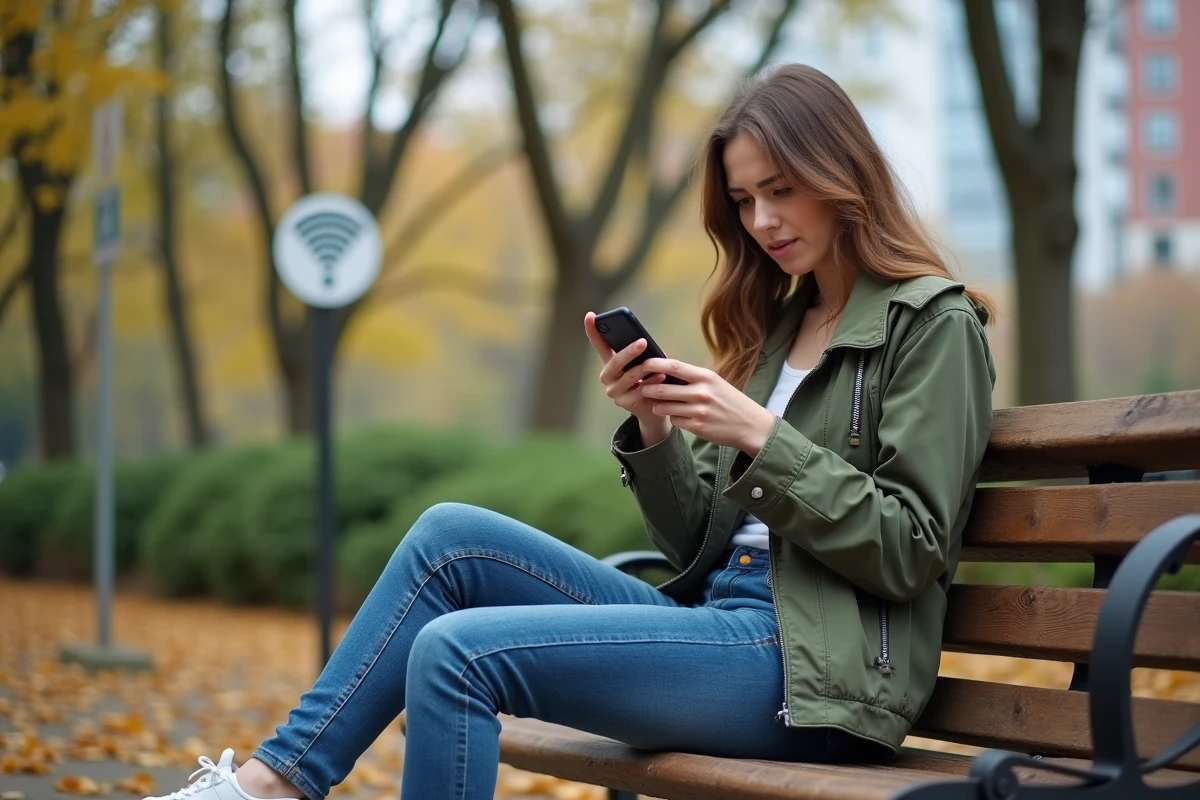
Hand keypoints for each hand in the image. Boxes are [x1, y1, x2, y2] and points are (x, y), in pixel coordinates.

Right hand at [584, 313, 671, 434]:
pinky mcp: (624, 403)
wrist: (653, 407)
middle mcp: (608, 376)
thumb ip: (641, 353)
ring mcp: (614, 391)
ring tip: (657, 363)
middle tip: (642, 342)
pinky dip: (651, 383)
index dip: (592, 330)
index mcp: (610, 363)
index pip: (598, 344)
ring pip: (628, 377)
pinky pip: (638, 391)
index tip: (590, 315)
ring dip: (644, 369)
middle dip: (629, 352)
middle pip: (615, 362)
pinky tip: (661, 377)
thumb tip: (646, 343)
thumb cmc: (648, 380)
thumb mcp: (644, 363)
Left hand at [639, 357, 776, 455]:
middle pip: (663, 389)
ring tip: (658, 403)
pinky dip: (673, 418)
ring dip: (658, 405)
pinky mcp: (697, 427)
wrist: (750, 425)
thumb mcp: (715, 382)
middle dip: (648, 389)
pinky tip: (678, 415)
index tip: (644, 364)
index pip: (673, 367)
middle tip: (644, 388)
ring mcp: (699, 411)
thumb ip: (693, 377)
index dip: (654, 364)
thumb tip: (666, 370)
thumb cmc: (731, 401)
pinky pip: (674, 421)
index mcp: (706, 377)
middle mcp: (701, 393)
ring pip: (664, 407)